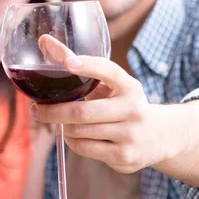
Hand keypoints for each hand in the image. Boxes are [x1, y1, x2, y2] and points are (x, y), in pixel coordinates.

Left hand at [32, 53, 169, 173]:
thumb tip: (44, 42)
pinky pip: (84, 149)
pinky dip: (72, 142)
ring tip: (58, 122)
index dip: (87, 66)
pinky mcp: (123, 156)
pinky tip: (73, 136)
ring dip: (62, 127)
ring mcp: (129, 134)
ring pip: (79, 132)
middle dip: (53, 111)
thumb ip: (79, 65)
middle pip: (82, 112)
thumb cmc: (125, 104)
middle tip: (36, 109)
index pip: (107, 70)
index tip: (68, 62)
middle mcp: (132, 109)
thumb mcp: (112, 84)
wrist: (161, 136)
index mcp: (129, 86)